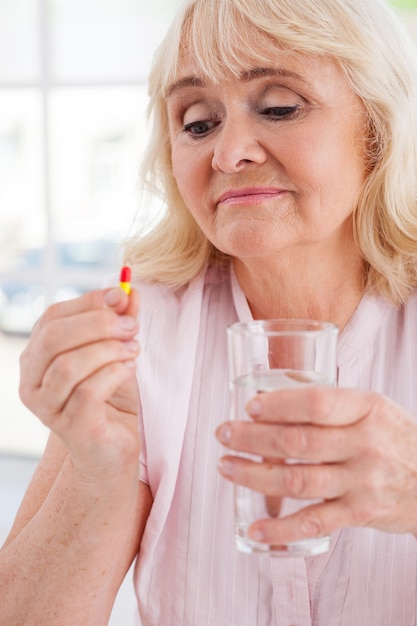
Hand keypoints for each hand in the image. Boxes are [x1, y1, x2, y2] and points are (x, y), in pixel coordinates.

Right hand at [19, 287, 140, 477]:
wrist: (114, 447)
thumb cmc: (110, 397)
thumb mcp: (116, 352)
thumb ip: (120, 322)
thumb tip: (129, 291)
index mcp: (37, 356)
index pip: (52, 318)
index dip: (87, 303)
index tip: (119, 296)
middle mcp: (32, 381)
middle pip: (54, 338)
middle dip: (98, 324)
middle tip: (131, 326)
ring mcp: (47, 407)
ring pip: (69, 365)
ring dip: (108, 350)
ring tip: (133, 349)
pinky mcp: (70, 427)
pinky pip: (88, 391)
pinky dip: (114, 372)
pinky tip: (129, 368)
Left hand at [216, 386, 416, 544]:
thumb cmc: (395, 438)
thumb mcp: (374, 407)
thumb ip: (331, 401)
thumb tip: (273, 393)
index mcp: (367, 408)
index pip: (315, 402)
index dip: (277, 405)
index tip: (249, 407)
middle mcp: (364, 443)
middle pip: (298, 441)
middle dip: (252, 438)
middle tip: (224, 434)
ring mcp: (362, 481)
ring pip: (298, 480)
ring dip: (255, 476)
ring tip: (226, 467)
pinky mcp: (360, 514)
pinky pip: (314, 523)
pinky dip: (281, 529)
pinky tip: (255, 528)